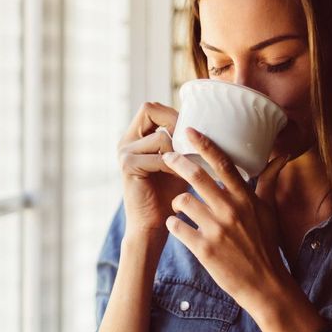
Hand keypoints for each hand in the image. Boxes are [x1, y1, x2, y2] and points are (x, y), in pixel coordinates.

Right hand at [117, 102, 188, 236]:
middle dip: (173, 123)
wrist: (153, 223)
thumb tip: (207, 122)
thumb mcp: (178, 160)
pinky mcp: (128, 165)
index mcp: (134, 137)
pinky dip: (175, 166)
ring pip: (160, 136)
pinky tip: (180, 178)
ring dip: (179, 151)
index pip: (151, 108)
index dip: (171, 113)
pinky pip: (160, 156)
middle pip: (149, 109)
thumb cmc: (169, 193)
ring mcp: (124, 152)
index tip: (187, 131)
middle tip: (188, 143)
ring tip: (186, 167)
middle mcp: (126, 141)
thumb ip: (182, 141)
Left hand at [160, 126, 290, 312]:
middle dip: (176, 162)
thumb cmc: (265, 244)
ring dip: (176, 202)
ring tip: (180, 207)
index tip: (189, 130)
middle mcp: (231, 210)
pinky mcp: (203, 249)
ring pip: (181, 200)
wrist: (265, 284)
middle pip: (196, 176)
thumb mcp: (268, 211)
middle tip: (166, 157)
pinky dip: (173, 224)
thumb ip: (268, 182)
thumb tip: (282, 156)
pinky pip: (176, 226)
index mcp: (245, 198)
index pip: (223, 164)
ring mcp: (217, 230)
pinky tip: (177, 226)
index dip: (204, 144)